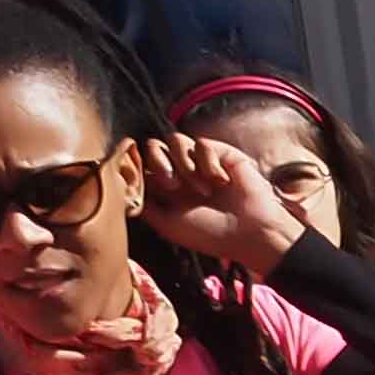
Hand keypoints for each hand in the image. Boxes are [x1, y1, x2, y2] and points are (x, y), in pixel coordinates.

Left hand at [132, 131, 307, 274]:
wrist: (250, 233)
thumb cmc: (211, 234)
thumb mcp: (168, 225)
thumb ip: (144, 204)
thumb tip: (123, 183)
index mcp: (168, 189)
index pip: (143, 163)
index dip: (139, 164)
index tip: (143, 176)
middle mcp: (182, 172)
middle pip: (154, 145)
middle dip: (159, 162)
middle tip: (173, 185)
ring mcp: (201, 162)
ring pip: (175, 140)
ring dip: (185, 165)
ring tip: (202, 189)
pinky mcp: (222, 153)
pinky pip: (202, 143)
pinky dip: (208, 163)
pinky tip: (221, 182)